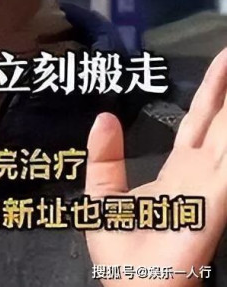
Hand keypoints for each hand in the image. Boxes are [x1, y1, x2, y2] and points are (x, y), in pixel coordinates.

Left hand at [85, 46, 226, 285]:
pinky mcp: (212, 206)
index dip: (213, 92)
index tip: (225, 59)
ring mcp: (211, 189)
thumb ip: (104, 158)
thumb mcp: (102, 199)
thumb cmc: (122, 258)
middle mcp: (201, 175)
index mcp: (179, 171)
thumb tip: (105, 116)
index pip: (200, 122)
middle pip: (222, 122)